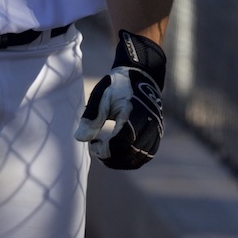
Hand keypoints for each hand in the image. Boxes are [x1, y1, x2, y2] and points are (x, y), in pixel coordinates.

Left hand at [75, 30, 165, 169]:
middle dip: (111, 158)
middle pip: (131, 153)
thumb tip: (79, 138)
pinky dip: (132, 158)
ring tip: (105, 152)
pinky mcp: (157, 134)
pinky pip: (147, 154)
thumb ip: (91, 117)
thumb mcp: (101, 96)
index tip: (92, 144)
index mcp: (135, 113)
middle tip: (96, 150)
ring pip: (140, 157)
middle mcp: (149, 124)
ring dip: (121, 161)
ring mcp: (156, 130)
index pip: (121, 142)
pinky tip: (117, 153)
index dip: (105, 150)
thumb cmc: (117, 86)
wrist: (140, 76)